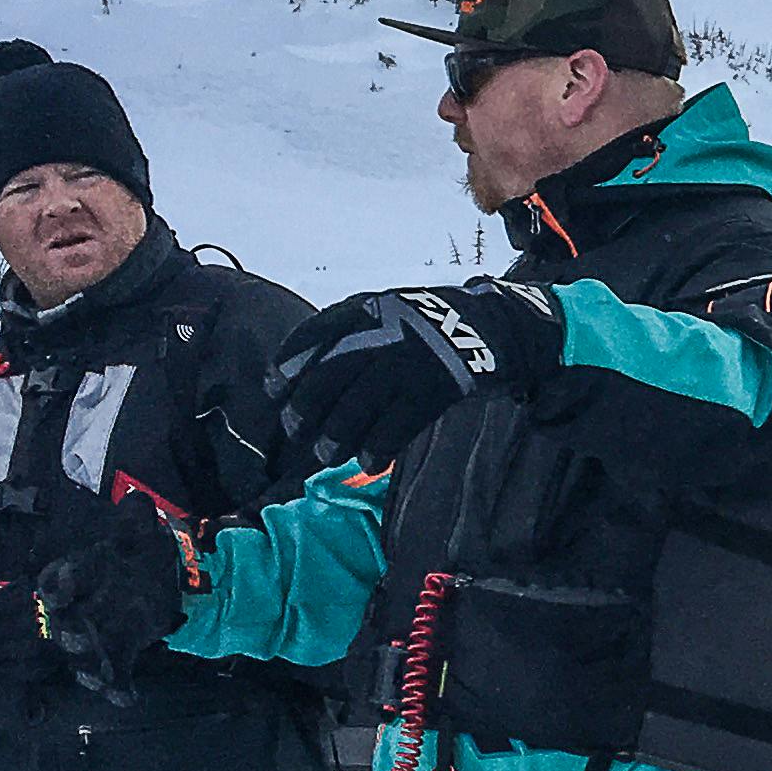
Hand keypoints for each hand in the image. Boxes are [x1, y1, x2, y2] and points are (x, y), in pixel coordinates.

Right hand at [33, 491, 195, 681]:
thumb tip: (136, 499)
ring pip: (80, 654)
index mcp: (80, 573)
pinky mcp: (116, 655)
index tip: (56, 588)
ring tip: (97, 669)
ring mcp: (92, 635)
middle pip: (62, 624)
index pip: (58, 579)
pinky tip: (126, 694)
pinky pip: (110, 677)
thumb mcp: (137, 529)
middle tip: (75, 634)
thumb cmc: (136, 553)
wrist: (156, 582)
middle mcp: (76, 608)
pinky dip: (116, 688)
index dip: (57, 585)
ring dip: (87, 661)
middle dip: (68, 630)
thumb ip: (135, 514)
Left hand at [271, 281, 564, 474]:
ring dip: (337, 434)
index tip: (275, 391)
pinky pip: (399, 422)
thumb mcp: (389, 316)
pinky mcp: (438, 384)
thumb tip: (303, 381)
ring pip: (360, 403)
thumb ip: (351, 337)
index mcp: (368, 309)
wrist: (495, 325)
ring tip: (327, 454)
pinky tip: (369, 461)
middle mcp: (385, 330)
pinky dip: (378, 445)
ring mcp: (412, 357)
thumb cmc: (430, 331)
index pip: (314, 335)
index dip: (290, 365)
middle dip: (306, 407)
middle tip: (295, 431)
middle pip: (330, 374)